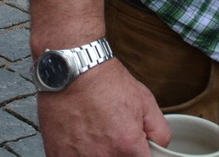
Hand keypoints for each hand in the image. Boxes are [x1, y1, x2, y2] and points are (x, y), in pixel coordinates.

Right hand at [37, 60, 170, 156]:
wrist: (70, 69)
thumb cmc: (103, 81)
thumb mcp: (145, 101)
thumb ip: (159, 131)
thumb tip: (159, 147)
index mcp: (127, 147)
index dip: (140, 154)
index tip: (135, 147)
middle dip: (120, 152)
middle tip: (114, 134)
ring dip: (98, 153)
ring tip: (95, 134)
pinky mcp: (58, 154)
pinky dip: (78, 152)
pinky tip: (80, 137)